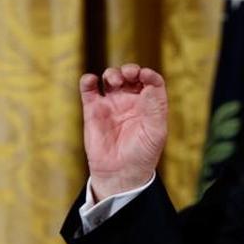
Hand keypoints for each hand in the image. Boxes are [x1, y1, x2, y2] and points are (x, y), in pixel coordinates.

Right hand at [80, 64, 168, 199]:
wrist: (120, 173)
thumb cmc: (142, 154)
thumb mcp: (155, 132)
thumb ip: (155, 107)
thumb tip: (150, 83)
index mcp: (151, 105)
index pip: (152, 82)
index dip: (149, 75)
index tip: (145, 75)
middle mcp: (132, 101)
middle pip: (131, 76)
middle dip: (130, 70)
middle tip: (129, 74)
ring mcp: (112, 104)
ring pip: (111, 79)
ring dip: (112, 73)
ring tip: (114, 81)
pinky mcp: (93, 110)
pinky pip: (89, 89)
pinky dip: (88, 80)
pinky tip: (91, 81)